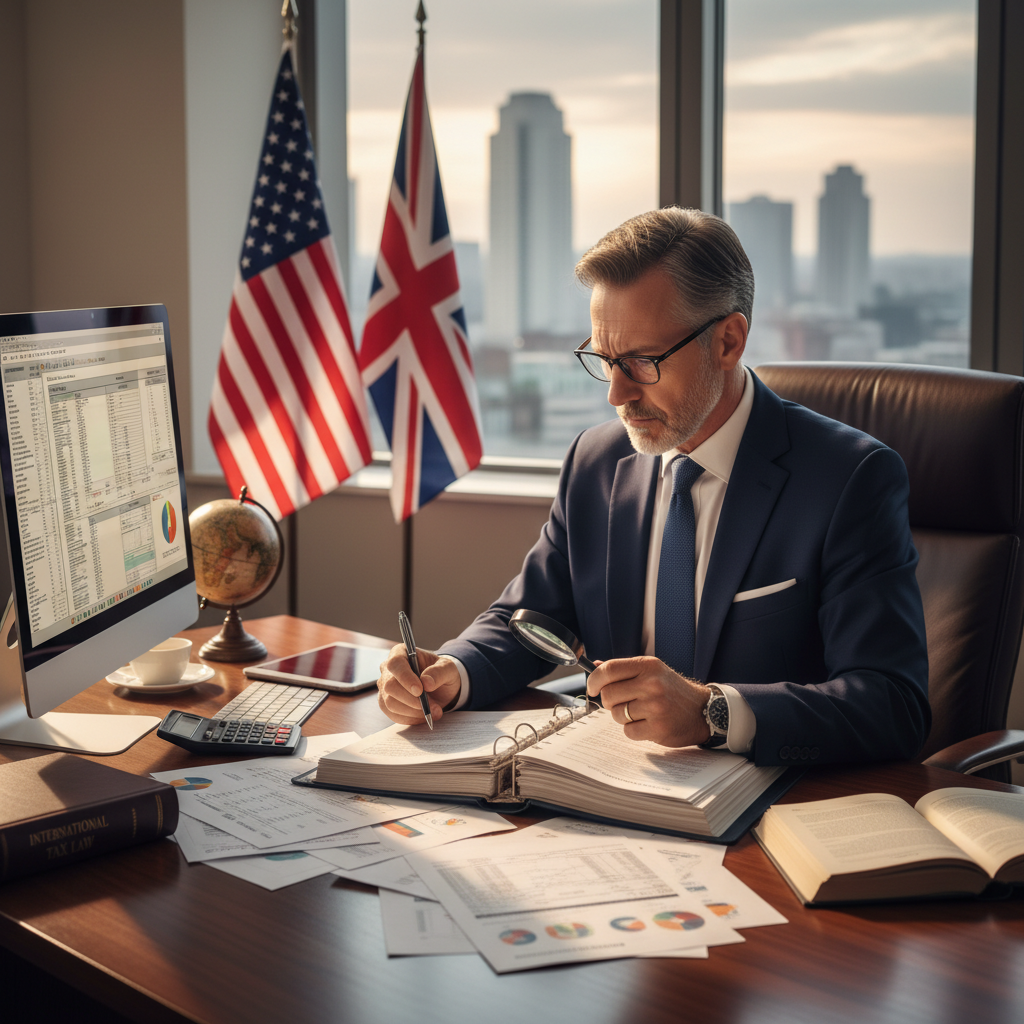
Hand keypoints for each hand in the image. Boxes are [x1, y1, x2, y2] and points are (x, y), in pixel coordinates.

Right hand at [376, 645, 461, 726]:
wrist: (440, 689)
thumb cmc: (441, 673)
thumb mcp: (448, 669)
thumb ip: (439, 672)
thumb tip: (426, 682)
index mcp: (401, 653)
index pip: (395, 663)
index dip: (405, 678)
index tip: (420, 690)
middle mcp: (388, 669)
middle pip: (390, 686)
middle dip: (412, 699)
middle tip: (433, 706)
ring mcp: (385, 687)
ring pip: (390, 703)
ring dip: (414, 711)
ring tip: (433, 712)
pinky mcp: (386, 703)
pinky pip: (393, 715)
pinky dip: (411, 718)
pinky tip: (424, 715)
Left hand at [586, 656, 711, 746]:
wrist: (704, 710)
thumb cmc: (672, 690)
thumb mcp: (652, 671)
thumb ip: (624, 669)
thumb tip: (595, 666)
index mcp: (648, 666)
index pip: (608, 670)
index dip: (594, 680)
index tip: (592, 688)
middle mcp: (652, 684)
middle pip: (608, 695)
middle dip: (609, 701)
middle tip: (621, 702)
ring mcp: (656, 707)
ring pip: (617, 714)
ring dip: (623, 716)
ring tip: (639, 712)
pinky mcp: (659, 728)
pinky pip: (628, 731)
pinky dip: (633, 730)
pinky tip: (647, 723)